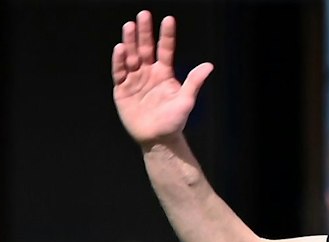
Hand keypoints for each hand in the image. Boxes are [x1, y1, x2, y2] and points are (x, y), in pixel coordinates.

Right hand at [111, 11, 213, 146]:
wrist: (158, 139)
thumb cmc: (174, 121)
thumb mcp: (186, 100)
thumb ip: (194, 81)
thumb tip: (208, 65)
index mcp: (164, 73)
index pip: (165, 49)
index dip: (166, 35)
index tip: (168, 19)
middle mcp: (148, 72)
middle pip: (145, 48)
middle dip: (144, 32)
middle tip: (143, 15)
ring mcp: (134, 79)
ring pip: (131, 56)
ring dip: (130, 42)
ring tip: (130, 26)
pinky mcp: (122, 89)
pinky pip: (120, 72)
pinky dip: (119, 61)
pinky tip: (120, 49)